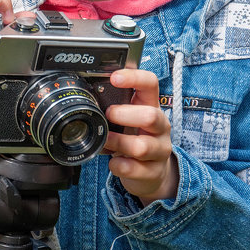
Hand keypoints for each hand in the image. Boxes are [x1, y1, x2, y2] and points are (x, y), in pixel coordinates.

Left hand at [105, 69, 177, 204]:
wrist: (153, 171)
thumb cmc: (136, 137)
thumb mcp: (129, 118)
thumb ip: (114, 107)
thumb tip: (88, 98)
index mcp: (152, 106)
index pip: (150, 84)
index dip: (134, 77)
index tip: (114, 77)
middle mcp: (160, 127)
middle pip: (151, 116)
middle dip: (125, 114)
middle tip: (108, 115)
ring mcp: (160, 150)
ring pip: (142, 146)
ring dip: (118, 142)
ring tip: (105, 140)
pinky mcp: (154, 172)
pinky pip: (135, 169)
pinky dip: (119, 166)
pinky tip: (113, 162)